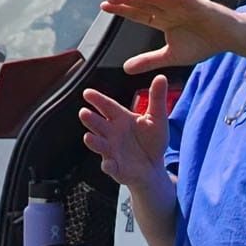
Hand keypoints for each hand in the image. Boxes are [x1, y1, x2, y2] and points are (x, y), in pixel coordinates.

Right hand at [79, 75, 168, 190]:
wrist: (154, 167)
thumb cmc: (152, 141)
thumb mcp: (157, 118)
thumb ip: (157, 99)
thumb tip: (161, 77)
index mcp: (121, 119)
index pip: (107, 107)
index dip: (97, 100)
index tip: (87, 93)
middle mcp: (112, 134)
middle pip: (98, 124)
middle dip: (90, 120)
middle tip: (83, 113)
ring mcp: (112, 151)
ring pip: (99, 144)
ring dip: (93, 141)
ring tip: (88, 137)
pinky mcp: (116, 168)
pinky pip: (110, 166)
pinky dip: (108, 165)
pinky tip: (108, 164)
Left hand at [102, 0, 243, 75]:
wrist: (229, 38)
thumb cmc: (203, 44)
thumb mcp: (170, 56)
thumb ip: (148, 60)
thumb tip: (125, 68)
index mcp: (163, 19)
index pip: (138, 13)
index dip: (123, 10)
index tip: (105, 8)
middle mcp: (169, 8)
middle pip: (142, 2)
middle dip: (125, 1)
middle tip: (106, 1)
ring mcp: (181, 3)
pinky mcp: (194, 2)